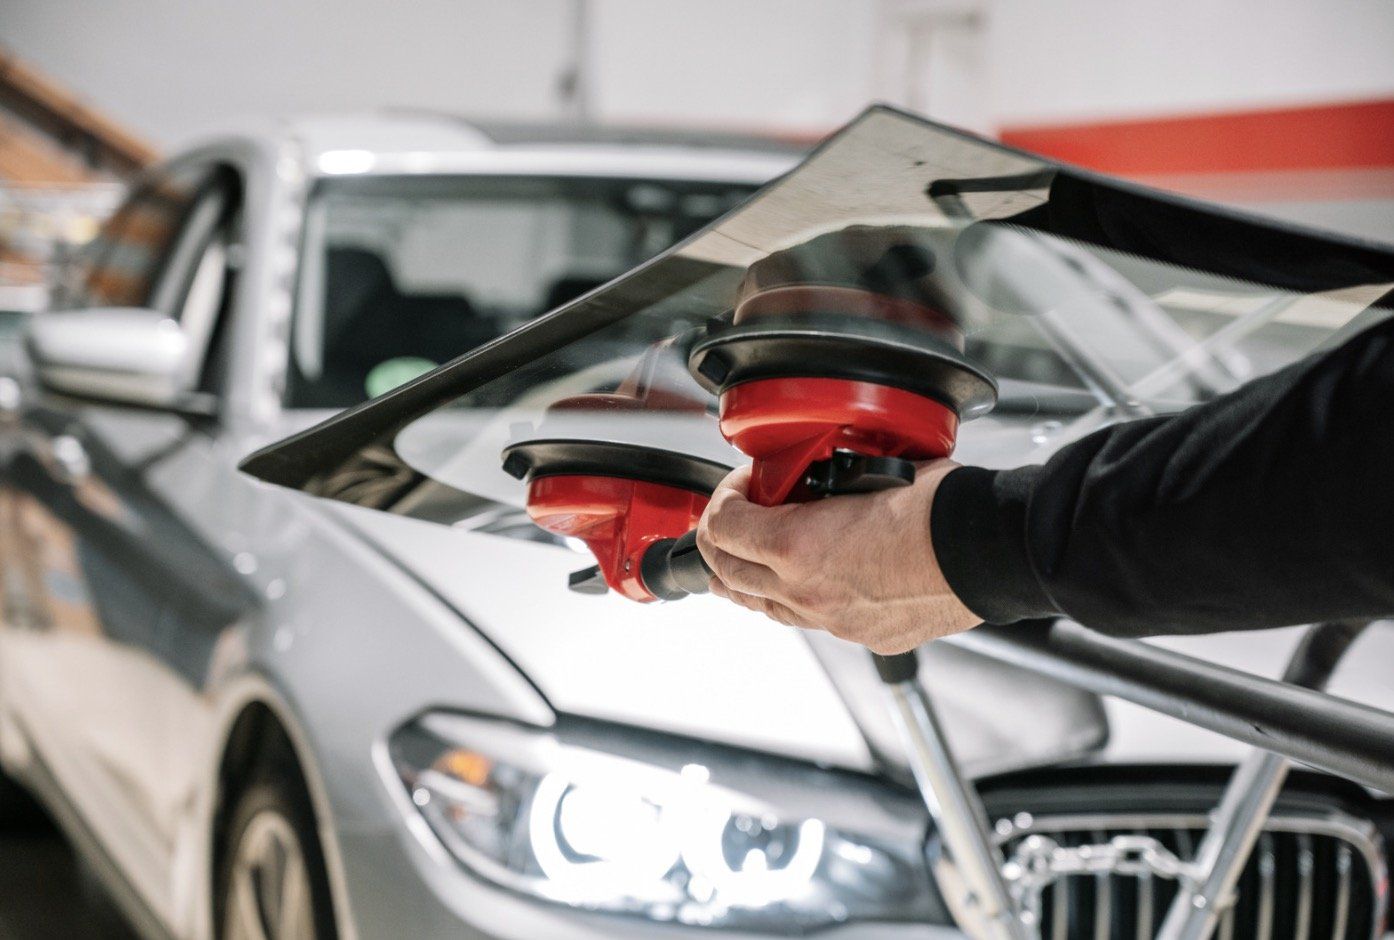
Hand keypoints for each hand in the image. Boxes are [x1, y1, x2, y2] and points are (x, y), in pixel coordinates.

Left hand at [696, 461, 982, 653]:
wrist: (989, 551)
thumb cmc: (941, 506)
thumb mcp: (866, 468)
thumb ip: (824, 475)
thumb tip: (811, 467)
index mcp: (798, 544)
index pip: (720, 527)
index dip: (722, 499)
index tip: (742, 485)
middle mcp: (806, 591)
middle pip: (728, 574)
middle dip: (720, 542)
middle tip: (732, 518)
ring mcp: (832, 620)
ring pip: (761, 606)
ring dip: (747, 577)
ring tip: (749, 555)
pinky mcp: (861, 636)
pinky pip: (806, 620)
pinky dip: (791, 597)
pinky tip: (803, 579)